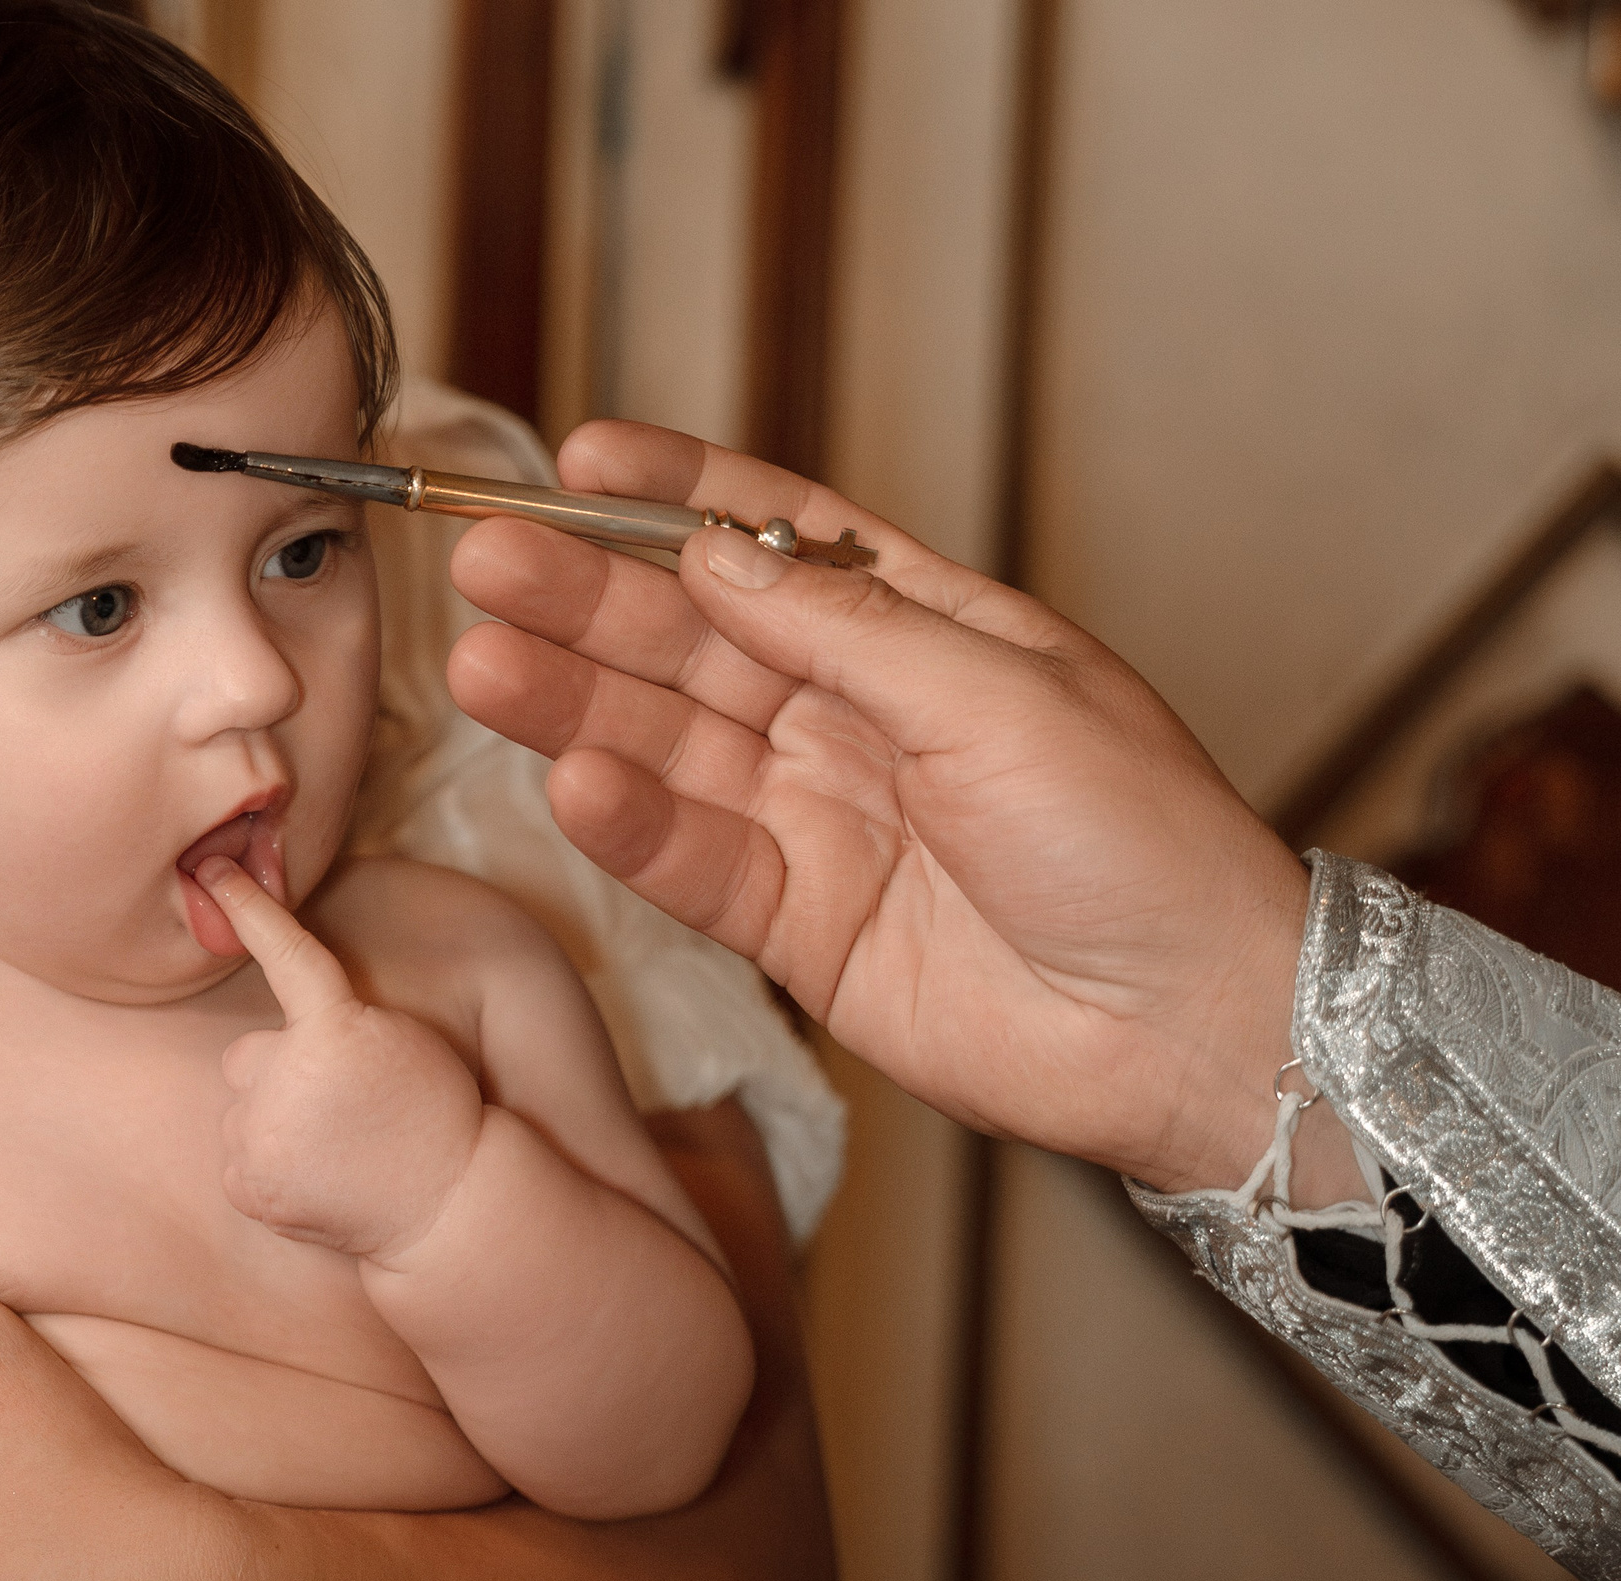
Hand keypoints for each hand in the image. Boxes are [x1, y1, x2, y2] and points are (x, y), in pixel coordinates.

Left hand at [197, 855, 483, 1261]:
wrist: (447, 1206)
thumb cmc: (435, 1115)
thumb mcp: (399, 1042)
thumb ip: (331, 1025)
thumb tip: (269, 1044)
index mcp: (333, 1031)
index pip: (285, 955)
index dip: (249, 910)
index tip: (212, 872)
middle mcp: (285, 1079)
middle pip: (248, 1055)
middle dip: (279, 1074)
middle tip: (340, 1105)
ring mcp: (260, 1137)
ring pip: (244, 1109)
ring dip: (276, 1121)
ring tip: (337, 1148)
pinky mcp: (246, 1185)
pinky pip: (241, 1157)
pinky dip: (269, 1167)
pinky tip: (317, 1179)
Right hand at [444, 420, 1310, 1194]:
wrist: (1189, 1027)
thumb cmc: (1140, 841)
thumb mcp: (999, 696)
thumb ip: (844, 630)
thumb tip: (714, 553)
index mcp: (923, 631)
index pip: (776, 538)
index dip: (679, 494)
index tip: (583, 458)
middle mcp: (853, 714)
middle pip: (695, 639)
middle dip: (590, 597)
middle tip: (490, 562)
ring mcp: (815, 816)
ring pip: (670, 744)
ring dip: (577, 706)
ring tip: (486, 666)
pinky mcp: (793, 921)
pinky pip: (691, 861)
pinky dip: (630, 828)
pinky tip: (574, 787)